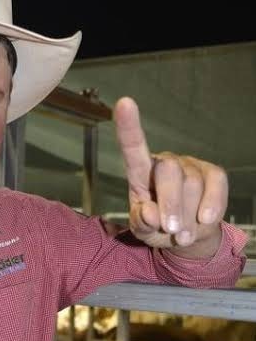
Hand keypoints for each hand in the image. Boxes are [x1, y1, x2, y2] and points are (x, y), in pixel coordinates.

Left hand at [114, 97, 226, 255]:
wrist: (188, 236)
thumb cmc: (158, 227)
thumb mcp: (143, 230)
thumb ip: (141, 222)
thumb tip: (149, 213)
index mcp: (141, 173)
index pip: (133, 148)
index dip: (128, 127)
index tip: (124, 103)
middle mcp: (165, 163)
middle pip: (169, 172)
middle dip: (171, 205)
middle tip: (170, 229)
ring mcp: (190, 165)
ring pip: (193, 184)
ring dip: (189, 215)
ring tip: (182, 233)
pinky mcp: (213, 173)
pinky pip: (216, 184)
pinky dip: (211, 206)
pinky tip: (203, 219)